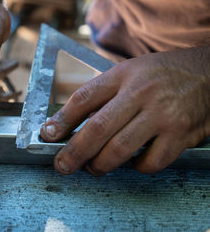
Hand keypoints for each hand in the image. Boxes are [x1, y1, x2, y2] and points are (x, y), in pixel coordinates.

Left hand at [40, 47, 209, 174]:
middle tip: (62, 165)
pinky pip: (151, 162)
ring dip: (100, 165)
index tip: (46, 135)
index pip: (84, 98)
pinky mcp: (180, 134)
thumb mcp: (128, 72)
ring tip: (93, 168)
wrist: (207, 71)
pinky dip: (136, 168)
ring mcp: (161, 115)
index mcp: (122, 76)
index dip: (61, 120)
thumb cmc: (160, 75)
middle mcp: (140, 93)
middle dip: (74, 152)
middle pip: (97, 128)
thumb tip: (70, 123)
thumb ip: (102, 94)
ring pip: (120, 149)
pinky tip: (132, 163)